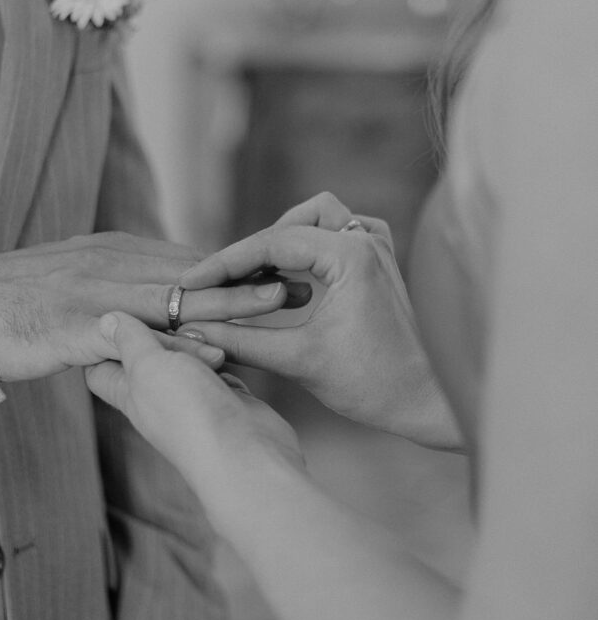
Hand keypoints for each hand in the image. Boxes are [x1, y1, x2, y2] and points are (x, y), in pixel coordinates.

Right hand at [0, 232, 287, 381]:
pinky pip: (139, 337)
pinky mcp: (77, 328)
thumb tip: (166, 290)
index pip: (189, 258)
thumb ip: (125, 281)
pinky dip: (179, 345)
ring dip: (226, 303)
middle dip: (247, 280)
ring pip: (174, 298)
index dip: (236, 267)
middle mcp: (113, 265)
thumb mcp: (82, 277)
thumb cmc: (27, 301)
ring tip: (274, 309)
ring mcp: (95, 294)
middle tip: (297, 286)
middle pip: (193, 272)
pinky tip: (215, 354)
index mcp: (117, 252)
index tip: (279, 274)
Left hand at [85, 313, 302, 491]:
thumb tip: (105, 321)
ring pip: (187, 359)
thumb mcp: (148, 366)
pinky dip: (223, 355)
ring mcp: (193, 400)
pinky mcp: (225, 399)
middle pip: (147, 356)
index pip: (100, 368)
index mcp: (129, 394)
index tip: (121, 314)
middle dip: (161, 334)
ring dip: (197, 343)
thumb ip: (130, 341)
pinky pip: (218, 369)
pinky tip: (227, 349)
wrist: (245, 454)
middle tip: (178, 327)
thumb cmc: (190, 414)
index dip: (104, 340)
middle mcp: (158, 399)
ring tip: (209, 343)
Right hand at [178, 193, 461, 449]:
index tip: (190, 283)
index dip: (224, 263)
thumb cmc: (373, 385)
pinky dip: (315, 244)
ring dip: (285, 239)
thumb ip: (242, 341)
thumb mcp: (298, 362)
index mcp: (351, 255)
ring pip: (320, 217)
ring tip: (255, 277)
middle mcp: (368, 241)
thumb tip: (193, 332)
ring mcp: (380, 249)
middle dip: (251, 252)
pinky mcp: (384, 265)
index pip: (271, 243)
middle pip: (291, 224)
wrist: (428, 403)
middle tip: (217, 285)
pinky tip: (298, 277)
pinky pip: (342, 232)